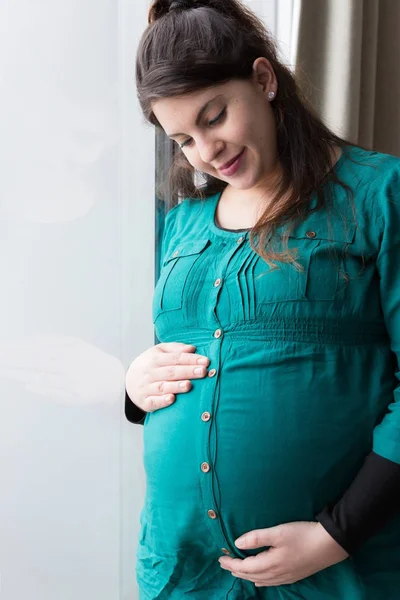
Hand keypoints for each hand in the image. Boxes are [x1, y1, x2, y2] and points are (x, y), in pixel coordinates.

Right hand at [125, 342, 209, 412]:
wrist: (129, 381)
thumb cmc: (150, 364)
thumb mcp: (158, 352)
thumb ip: (175, 349)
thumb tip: (192, 348)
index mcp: (154, 359)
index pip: (175, 358)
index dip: (190, 359)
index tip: (205, 361)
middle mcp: (150, 373)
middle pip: (171, 372)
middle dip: (188, 371)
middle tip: (203, 371)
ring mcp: (146, 388)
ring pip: (162, 387)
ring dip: (176, 386)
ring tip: (189, 385)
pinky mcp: (145, 402)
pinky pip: (153, 402)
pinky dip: (162, 401)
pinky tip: (172, 399)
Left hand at [219, 521, 348, 586]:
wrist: (329, 545)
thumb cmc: (302, 535)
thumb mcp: (278, 532)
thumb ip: (257, 538)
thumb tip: (237, 543)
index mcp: (270, 563)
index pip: (245, 566)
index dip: (231, 563)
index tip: (220, 557)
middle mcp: (276, 574)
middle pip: (250, 575)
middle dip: (235, 569)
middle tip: (223, 564)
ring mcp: (285, 577)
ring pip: (260, 580)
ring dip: (246, 575)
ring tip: (236, 570)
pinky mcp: (293, 576)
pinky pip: (270, 582)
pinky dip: (259, 580)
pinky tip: (259, 579)